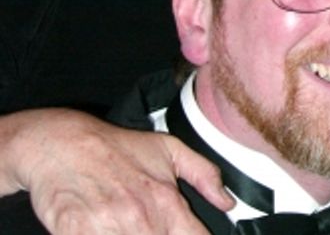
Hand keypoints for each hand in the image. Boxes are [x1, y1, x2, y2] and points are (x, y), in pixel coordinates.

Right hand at [0, 109, 229, 234]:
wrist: (61, 144)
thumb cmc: (115, 148)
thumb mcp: (168, 149)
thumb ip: (204, 175)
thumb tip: (229, 202)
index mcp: (167, 200)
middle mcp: (141, 217)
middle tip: (146, 225)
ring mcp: (108, 226)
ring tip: (124, 225)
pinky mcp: (75, 231)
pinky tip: (101, 229)